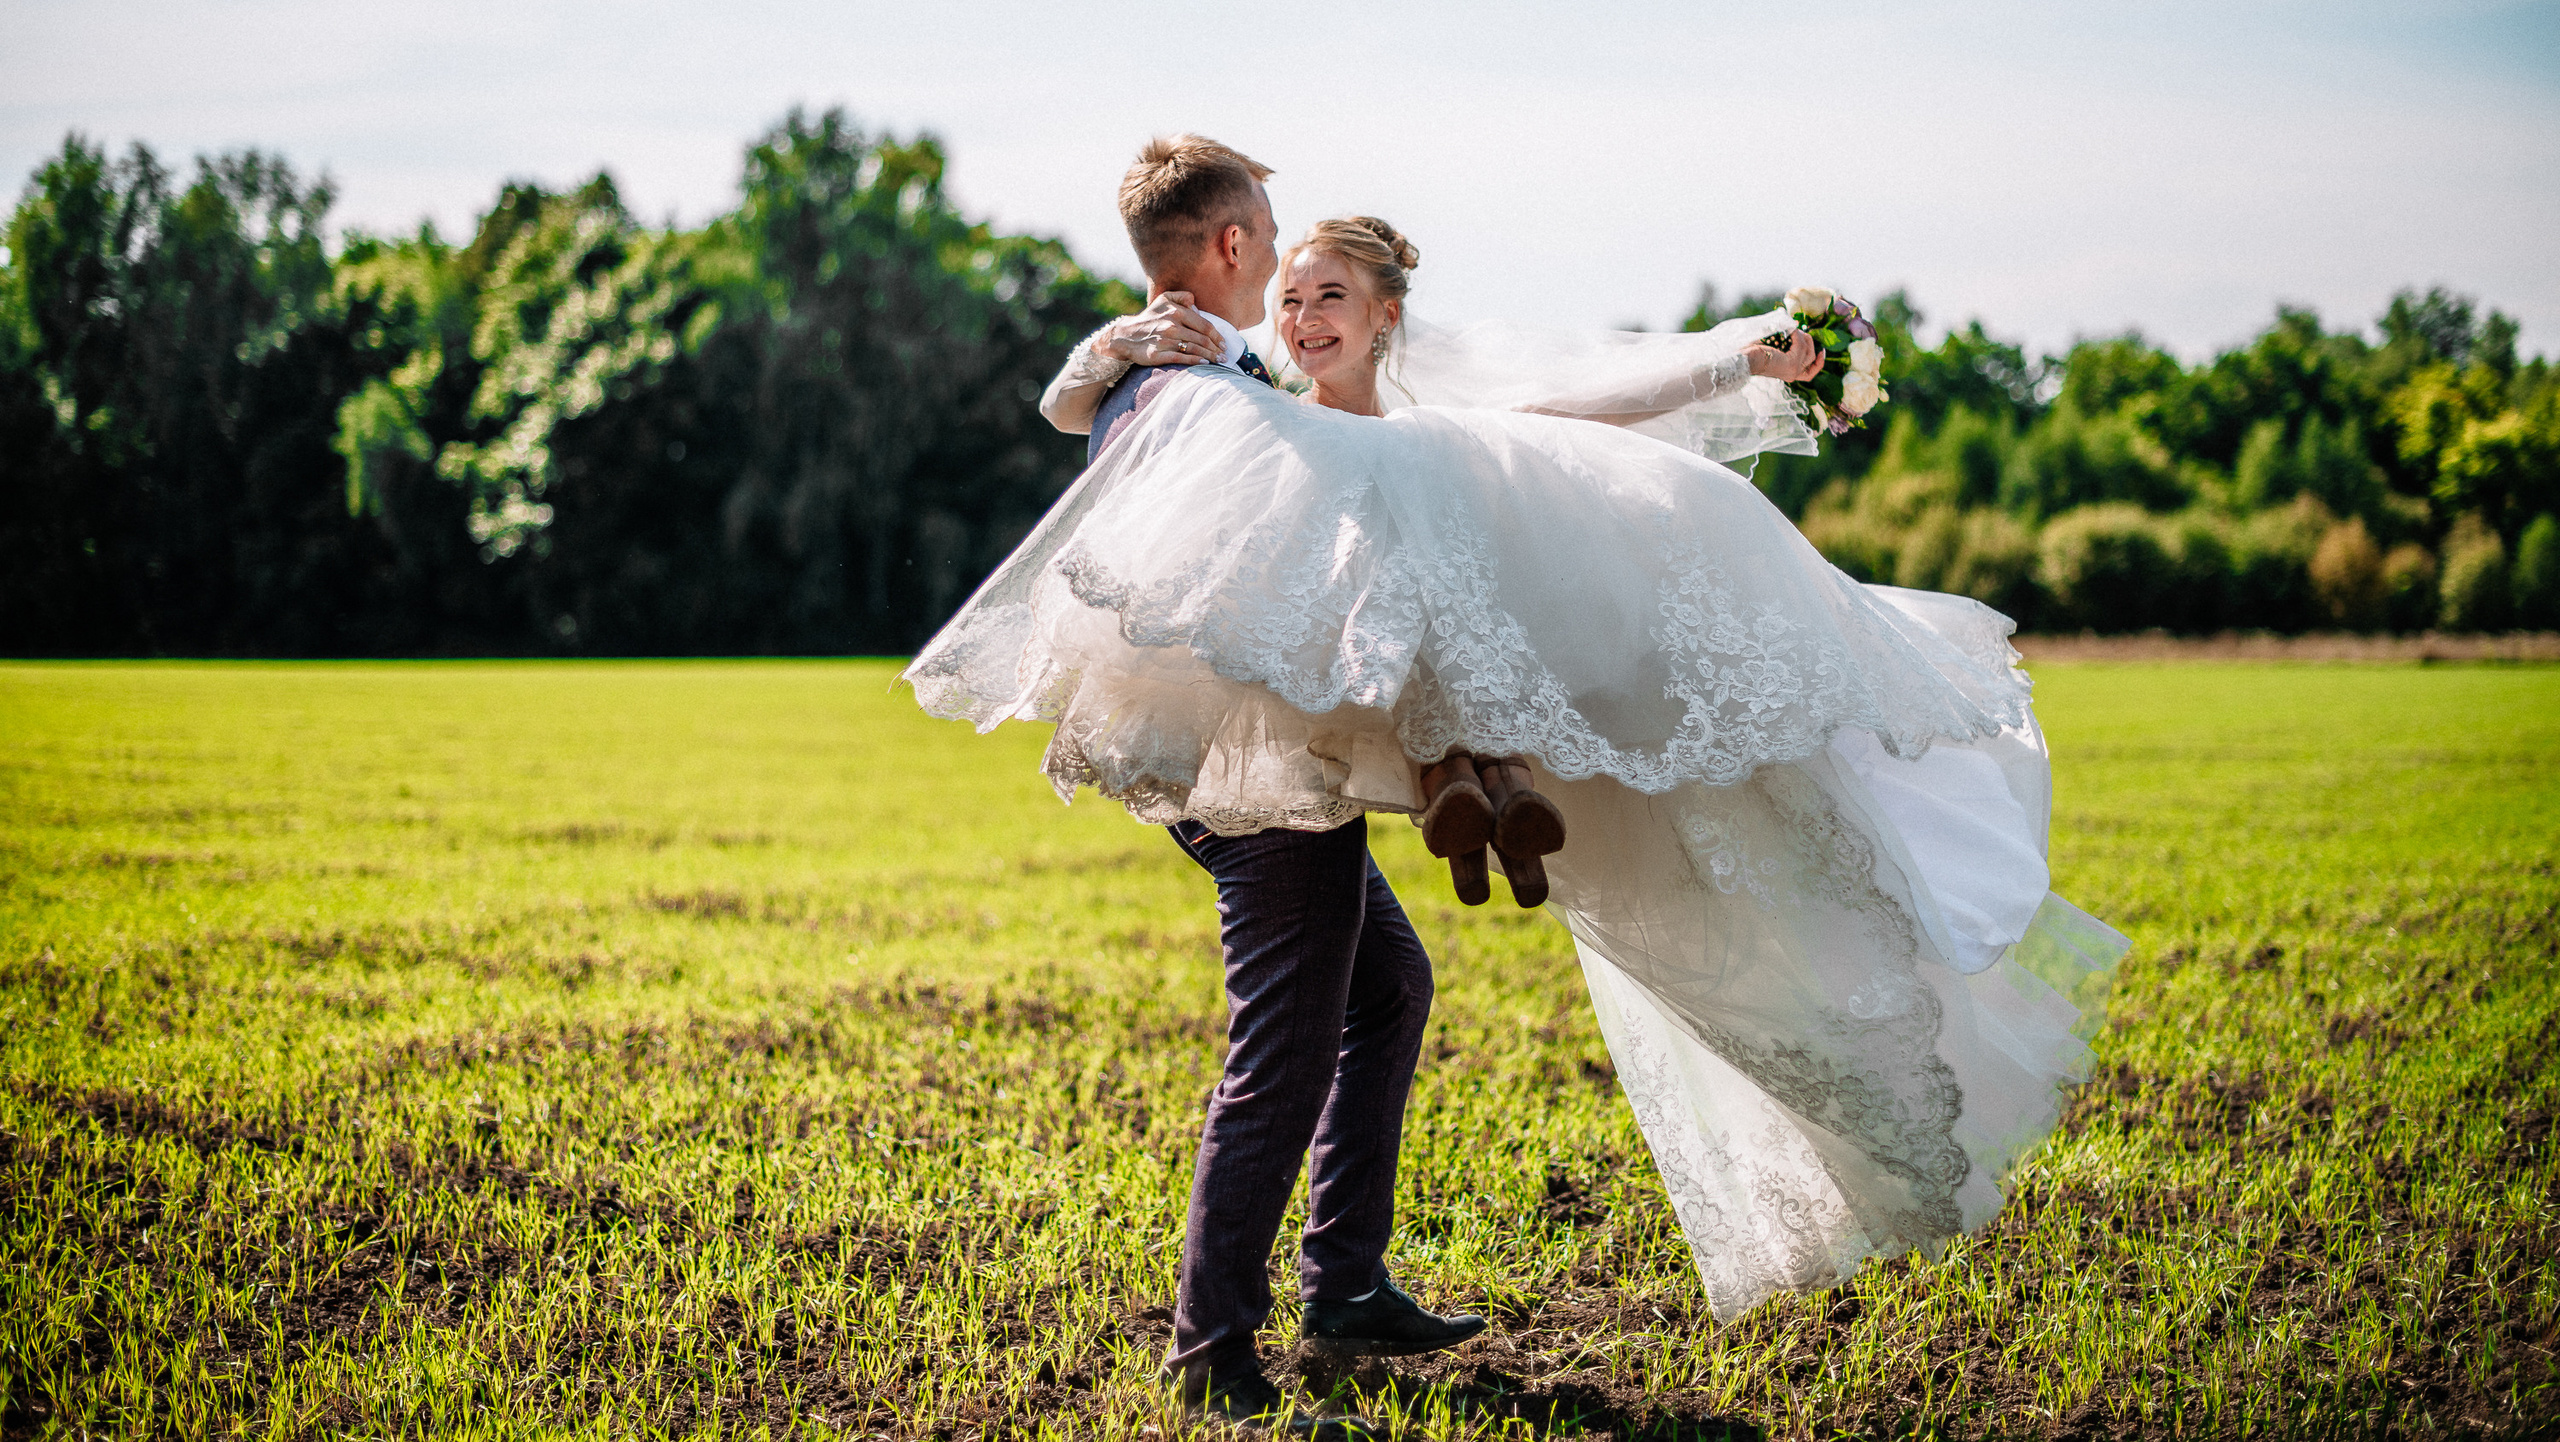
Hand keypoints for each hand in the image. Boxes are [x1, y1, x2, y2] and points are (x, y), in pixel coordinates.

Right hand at [1102, 292, 1221, 366]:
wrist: (1126, 335)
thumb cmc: (1150, 317)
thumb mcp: (1163, 299)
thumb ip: (1182, 296)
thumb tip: (1196, 304)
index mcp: (1176, 311)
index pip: (1204, 325)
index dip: (1218, 336)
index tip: (1224, 343)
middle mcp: (1171, 325)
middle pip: (1202, 339)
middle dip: (1217, 349)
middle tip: (1225, 356)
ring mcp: (1164, 340)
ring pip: (1194, 349)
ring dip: (1210, 356)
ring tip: (1219, 361)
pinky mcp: (1157, 354)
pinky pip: (1181, 358)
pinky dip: (1195, 361)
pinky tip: (1204, 363)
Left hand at [1744, 330, 1825, 383]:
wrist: (1743, 357)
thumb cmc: (1754, 350)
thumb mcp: (1775, 348)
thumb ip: (1788, 344)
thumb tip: (1795, 325)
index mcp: (1788, 374)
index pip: (1810, 374)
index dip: (1819, 363)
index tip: (1821, 351)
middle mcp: (1792, 375)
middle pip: (1812, 358)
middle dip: (1809, 342)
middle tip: (1798, 332)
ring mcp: (1793, 371)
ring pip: (1809, 351)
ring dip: (1802, 337)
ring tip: (1791, 331)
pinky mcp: (1791, 365)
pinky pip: (1801, 346)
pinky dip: (1796, 335)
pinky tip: (1789, 331)